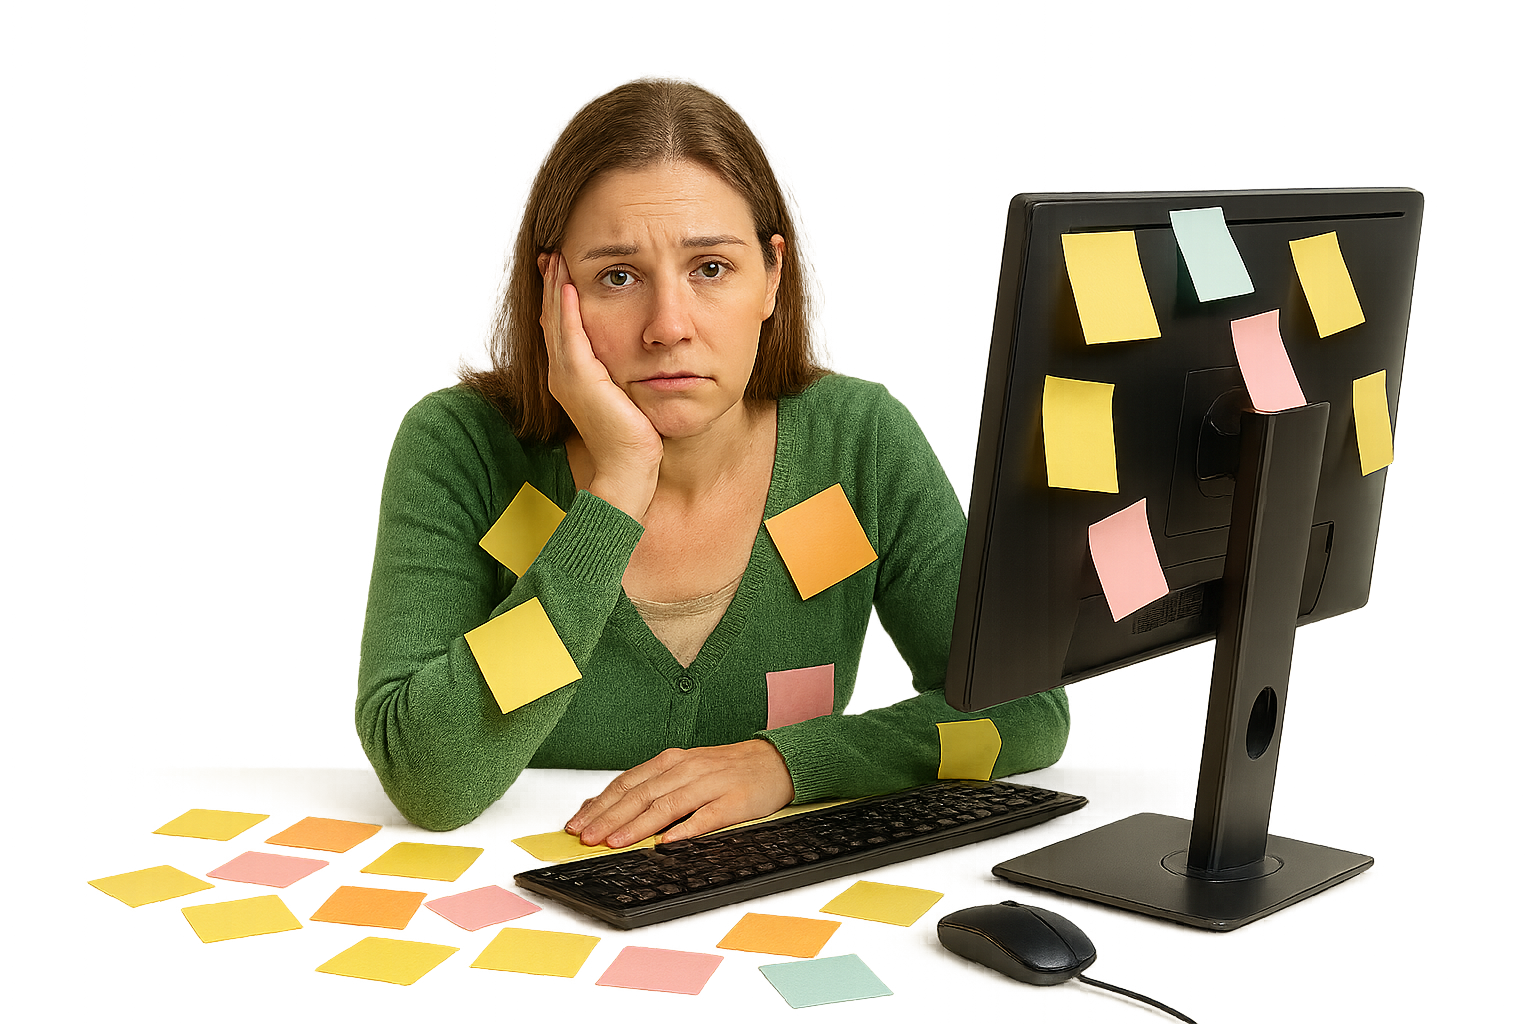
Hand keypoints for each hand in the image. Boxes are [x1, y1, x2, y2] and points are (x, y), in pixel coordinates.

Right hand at [539, 251, 662, 519]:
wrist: (628, 469)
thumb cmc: (635, 438)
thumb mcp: (627, 395)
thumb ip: (623, 372)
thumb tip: (640, 350)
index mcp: (572, 376)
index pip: (562, 327)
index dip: (560, 297)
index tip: (563, 269)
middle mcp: (562, 373)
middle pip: (553, 317)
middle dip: (553, 284)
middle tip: (552, 253)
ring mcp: (567, 376)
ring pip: (557, 321)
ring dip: (557, 287)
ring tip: (557, 258)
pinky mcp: (579, 379)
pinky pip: (570, 336)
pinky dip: (567, 309)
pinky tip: (570, 285)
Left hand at [565, 740, 795, 846]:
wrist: (775, 761)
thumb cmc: (727, 770)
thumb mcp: (687, 770)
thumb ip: (656, 787)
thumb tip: (617, 812)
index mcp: (672, 762)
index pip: (627, 783)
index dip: (600, 803)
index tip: (576, 823)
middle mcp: (687, 769)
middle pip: (641, 795)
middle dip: (609, 817)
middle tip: (586, 838)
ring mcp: (711, 785)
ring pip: (667, 806)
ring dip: (638, 826)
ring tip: (615, 842)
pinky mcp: (735, 802)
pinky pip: (707, 817)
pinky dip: (685, 830)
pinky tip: (668, 843)